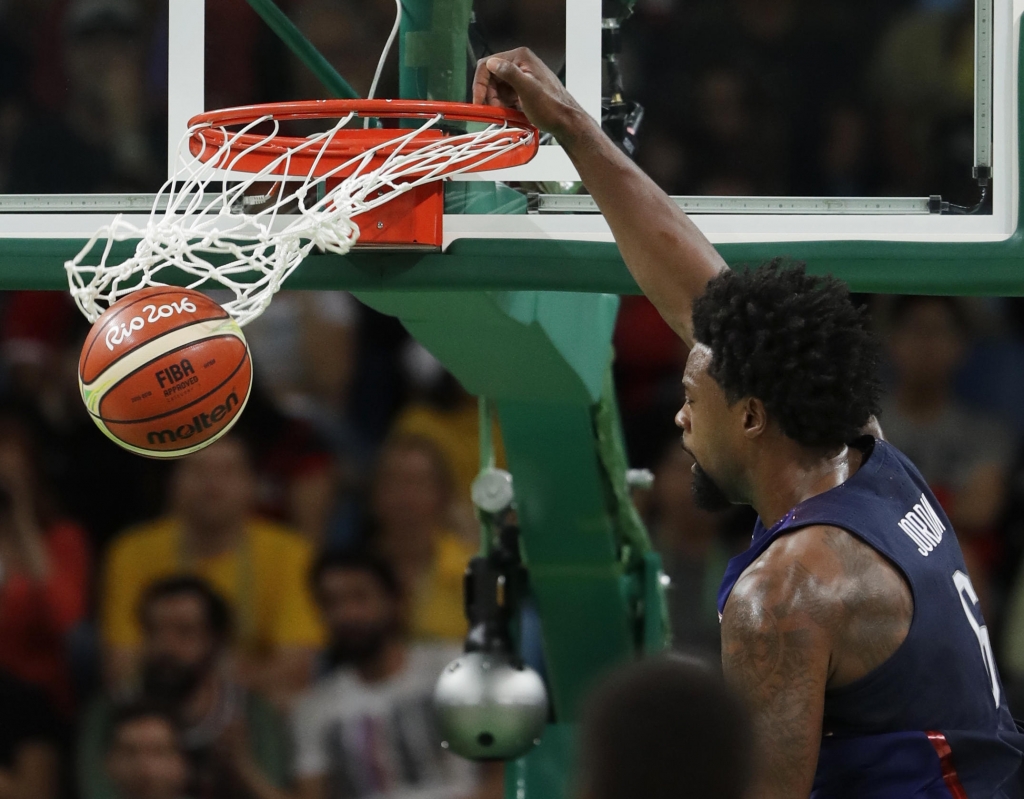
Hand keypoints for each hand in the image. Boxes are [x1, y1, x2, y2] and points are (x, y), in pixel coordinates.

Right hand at [472, 48, 589, 142]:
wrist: (566, 121)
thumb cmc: (551, 107)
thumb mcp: (528, 90)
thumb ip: (510, 74)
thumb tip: (492, 62)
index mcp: (520, 58)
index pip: (488, 65)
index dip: (480, 84)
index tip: (479, 102)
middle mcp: (520, 64)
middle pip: (491, 78)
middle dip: (490, 96)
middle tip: (495, 111)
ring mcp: (522, 76)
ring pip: (497, 89)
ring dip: (497, 103)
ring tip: (506, 114)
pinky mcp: (523, 89)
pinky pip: (506, 96)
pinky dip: (505, 106)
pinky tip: (512, 114)